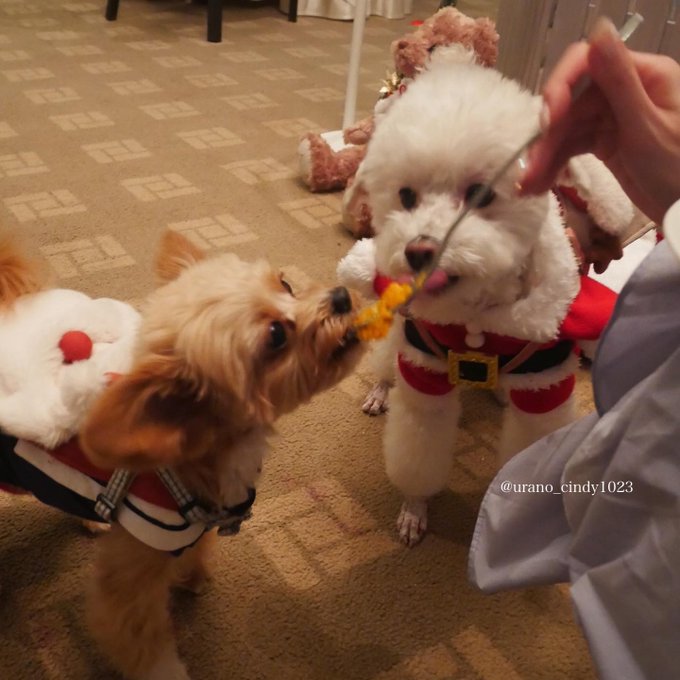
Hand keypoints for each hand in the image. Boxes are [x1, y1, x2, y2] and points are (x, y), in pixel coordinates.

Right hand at [521, 17, 679, 224]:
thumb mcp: (647, 127)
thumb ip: (620, 82)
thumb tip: (598, 30)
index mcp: (643, 75)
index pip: (588, 64)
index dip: (560, 87)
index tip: (546, 121)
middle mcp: (625, 90)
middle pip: (571, 103)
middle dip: (548, 136)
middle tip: (529, 167)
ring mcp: (614, 117)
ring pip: (567, 129)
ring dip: (545, 156)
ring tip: (528, 185)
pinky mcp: (606, 142)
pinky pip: (573, 147)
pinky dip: (554, 165)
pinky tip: (539, 184)